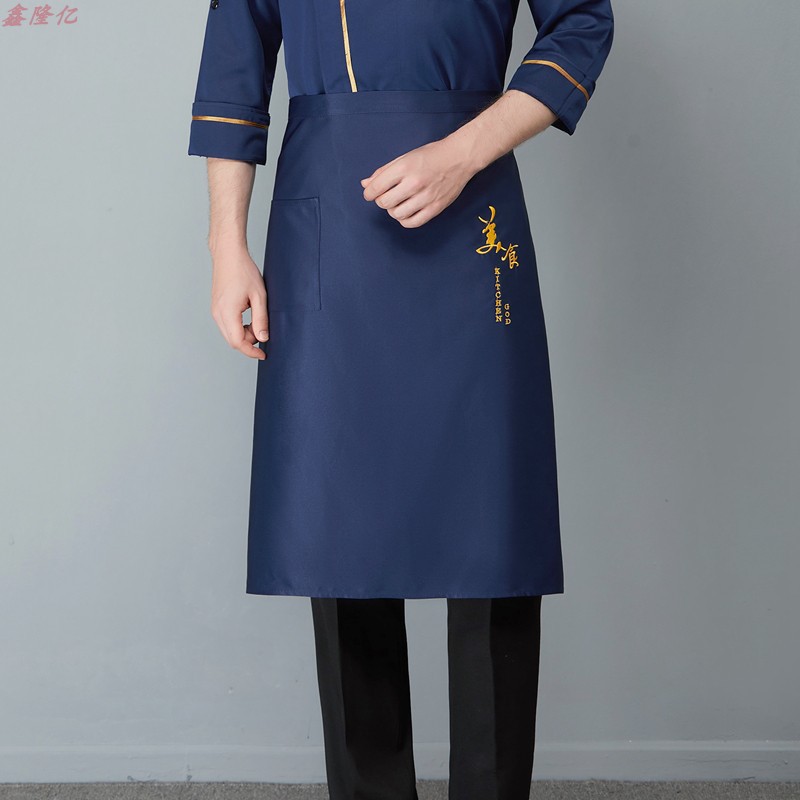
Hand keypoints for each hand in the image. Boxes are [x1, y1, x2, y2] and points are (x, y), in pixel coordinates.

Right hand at [209, 243, 268, 359]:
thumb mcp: (259, 296)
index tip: (263, 355)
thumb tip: (263, 338)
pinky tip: (249, 318)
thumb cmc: (244, 271)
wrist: (228, 254)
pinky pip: (227, 325)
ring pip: (229, 334)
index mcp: (228, 312)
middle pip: (232, 341)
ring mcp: (215, 311)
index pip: (238, 342)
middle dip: (249, 343)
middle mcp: (218, 314)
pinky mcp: (216, 307)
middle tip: (263, 333)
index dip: (251, 352)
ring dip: (244, 335)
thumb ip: (261, 319)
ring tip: (257, 322)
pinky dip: (239, 328)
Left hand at [359, 136, 476, 227]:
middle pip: (385, 203)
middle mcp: (414, 183)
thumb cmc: (431, 155)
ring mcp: (426, 197)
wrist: (459, 157)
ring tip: (398, 203)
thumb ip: (384, 171)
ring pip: (397, 214)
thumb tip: (365, 184)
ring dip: (393, 211)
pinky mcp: (435, 208)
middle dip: (381, 201)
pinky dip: (405, 220)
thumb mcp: (405, 157)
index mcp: (404, 167)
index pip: (376, 188)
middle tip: (387, 196)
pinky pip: (413, 223)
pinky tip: (406, 212)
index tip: (371, 193)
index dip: (369, 193)